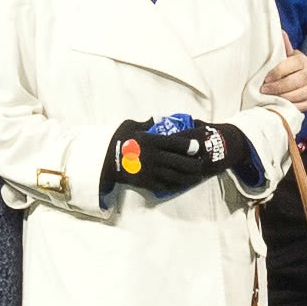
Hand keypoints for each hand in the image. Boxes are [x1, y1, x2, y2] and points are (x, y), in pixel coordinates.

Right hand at [105, 119, 235, 201]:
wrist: (105, 162)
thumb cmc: (118, 141)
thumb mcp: (129, 125)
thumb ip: (145, 122)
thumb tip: (156, 120)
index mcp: (152, 141)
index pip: (176, 143)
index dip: (189, 146)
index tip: (197, 147)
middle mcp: (154, 157)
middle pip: (181, 162)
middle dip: (194, 164)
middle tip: (201, 164)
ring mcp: (151, 171)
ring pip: (176, 176)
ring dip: (189, 177)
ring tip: (197, 176)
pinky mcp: (147, 183)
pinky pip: (166, 186)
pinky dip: (176, 185)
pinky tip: (182, 184)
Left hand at [261, 50, 306, 111]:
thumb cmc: (297, 67)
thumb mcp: (292, 56)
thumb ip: (284, 46)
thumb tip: (279, 32)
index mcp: (302, 61)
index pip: (288, 66)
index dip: (276, 73)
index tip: (265, 79)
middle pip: (292, 82)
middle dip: (276, 88)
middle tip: (264, 90)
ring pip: (297, 95)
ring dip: (282, 98)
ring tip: (269, 98)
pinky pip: (302, 106)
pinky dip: (290, 107)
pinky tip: (280, 105)